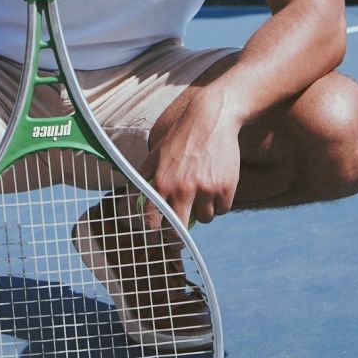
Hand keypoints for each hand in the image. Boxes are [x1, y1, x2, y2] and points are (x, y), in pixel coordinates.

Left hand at [140, 91, 242, 230]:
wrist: (211, 118)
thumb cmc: (181, 135)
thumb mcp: (156, 153)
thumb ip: (143, 177)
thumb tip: (131, 197)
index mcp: (162, 182)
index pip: (153, 220)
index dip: (154, 231)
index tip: (157, 234)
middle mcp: (183, 189)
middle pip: (178, 231)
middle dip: (177, 239)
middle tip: (179, 238)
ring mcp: (206, 189)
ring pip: (205, 219)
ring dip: (203, 211)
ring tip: (203, 191)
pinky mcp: (226, 187)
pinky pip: (222, 209)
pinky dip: (220, 203)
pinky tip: (216, 186)